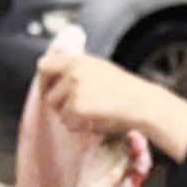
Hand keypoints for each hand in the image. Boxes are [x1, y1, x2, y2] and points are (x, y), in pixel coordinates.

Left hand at [34, 48, 186, 158]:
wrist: (142, 102)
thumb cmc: (125, 90)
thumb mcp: (98, 69)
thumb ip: (77, 70)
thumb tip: (55, 77)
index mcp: (77, 60)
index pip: (44, 66)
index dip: (44, 81)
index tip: (49, 90)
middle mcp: (73, 72)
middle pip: (49, 95)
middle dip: (59, 106)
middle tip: (76, 110)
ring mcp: (75, 89)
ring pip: (58, 111)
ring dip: (70, 117)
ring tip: (91, 114)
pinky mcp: (78, 107)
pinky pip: (68, 123)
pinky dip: (79, 126)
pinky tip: (95, 120)